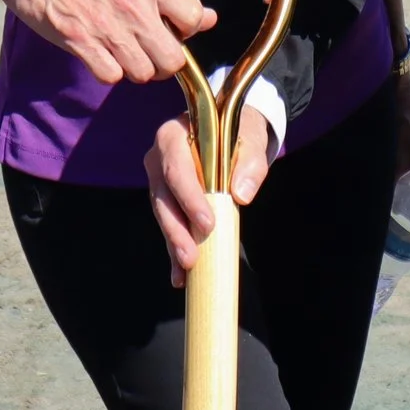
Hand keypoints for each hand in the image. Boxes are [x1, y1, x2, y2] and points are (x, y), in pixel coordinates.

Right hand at [0, 0, 211, 84]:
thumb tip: (209, 19)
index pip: (194, 18)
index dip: (187, 30)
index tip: (173, 30)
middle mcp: (134, 5)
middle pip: (173, 58)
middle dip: (164, 61)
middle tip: (150, 52)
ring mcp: (108, 26)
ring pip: (144, 73)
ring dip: (136, 68)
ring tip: (123, 52)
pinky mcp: (81, 42)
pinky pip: (112, 77)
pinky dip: (108, 71)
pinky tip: (101, 54)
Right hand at [146, 105, 272, 286]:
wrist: (232, 133)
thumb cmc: (240, 133)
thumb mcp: (251, 139)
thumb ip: (250, 163)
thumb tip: (241, 194)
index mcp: (174, 135)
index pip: (176, 168)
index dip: (189, 197)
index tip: (207, 224)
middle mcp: (159, 157)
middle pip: (163, 197)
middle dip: (176, 229)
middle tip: (191, 257)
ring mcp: (159, 179)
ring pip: (163, 214)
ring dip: (174, 243)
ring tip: (185, 271)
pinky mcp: (166, 199)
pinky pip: (168, 224)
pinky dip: (174, 248)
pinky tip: (180, 276)